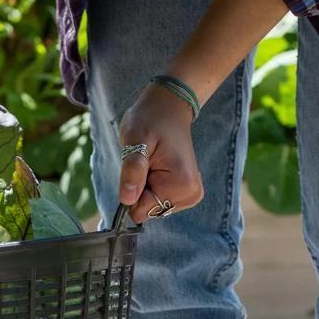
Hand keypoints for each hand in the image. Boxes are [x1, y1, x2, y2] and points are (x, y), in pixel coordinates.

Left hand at [118, 83, 203, 223]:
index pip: (142, 211)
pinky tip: (158, 166)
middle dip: (141, 188)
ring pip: (153, 207)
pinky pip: (159, 201)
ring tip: (153, 161)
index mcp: (181, 186)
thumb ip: (132, 171)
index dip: (133, 191)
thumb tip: (127, 200)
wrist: (169, 108)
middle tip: (146, 162)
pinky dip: (153, 185)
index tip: (138, 168)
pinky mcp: (186, 193)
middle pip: (149, 211)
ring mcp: (190, 195)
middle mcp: (190, 195)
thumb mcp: (135, 140)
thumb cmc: (151, 119)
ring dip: (146, 186)